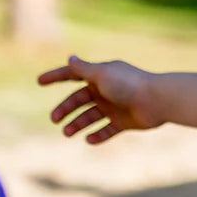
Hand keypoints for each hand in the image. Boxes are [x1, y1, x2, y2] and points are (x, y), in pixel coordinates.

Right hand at [37, 55, 161, 143]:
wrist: (156, 100)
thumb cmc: (128, 84)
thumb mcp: (102, 75)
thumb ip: (84, 69)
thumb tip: (69, 57)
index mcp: (100, 75)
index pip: (74, 74)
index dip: (56, 76)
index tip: (39, 81)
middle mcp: (106, 90)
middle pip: (79, 99)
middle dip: (65, 108)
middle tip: (55, 119)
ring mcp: (115, 106)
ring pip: (90, 117)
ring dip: (77, 124)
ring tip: (68, 133)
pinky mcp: (124, 121)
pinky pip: (106, 130)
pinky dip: (97, 136)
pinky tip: (89, 139)